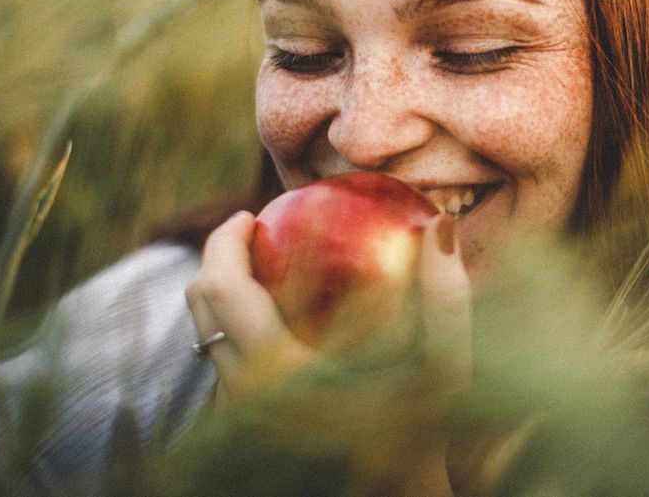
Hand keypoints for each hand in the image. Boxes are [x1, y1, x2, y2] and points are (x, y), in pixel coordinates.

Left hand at [184, 209, 471, 405]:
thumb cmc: (423, 434)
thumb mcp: (447, 368)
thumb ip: (445, 298)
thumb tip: (437, 225)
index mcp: (279, 373)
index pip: (223, 289)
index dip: (226, 241)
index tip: (251, 213)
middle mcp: (244, 396)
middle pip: (201, 307)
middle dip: (216, 258)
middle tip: (249, 230)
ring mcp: (238, 417)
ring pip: (205, 338)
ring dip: (223, 297)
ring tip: (260, 270)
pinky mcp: (242, 430)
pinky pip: (222, 366)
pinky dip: (236, 332)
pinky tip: (275, 320)